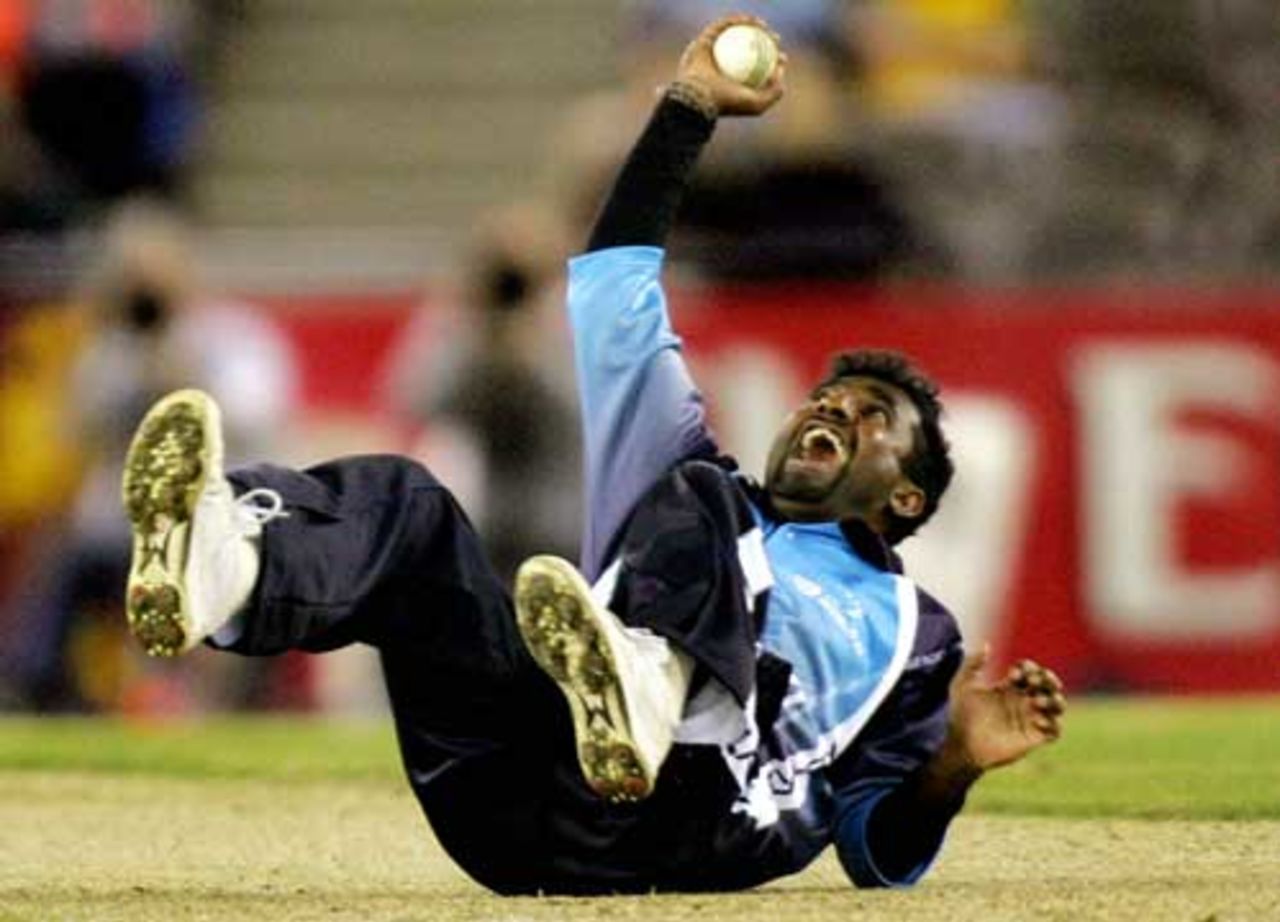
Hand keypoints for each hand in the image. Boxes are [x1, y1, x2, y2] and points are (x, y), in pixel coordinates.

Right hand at [675, 14, 787, 117]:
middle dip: (764, 41)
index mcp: (732, 82)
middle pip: (746, 49)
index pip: (755, 68)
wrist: (698, 96)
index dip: (771, 59)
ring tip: (764, 26)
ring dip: (750, 27)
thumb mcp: (757, 104)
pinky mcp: (702, 42)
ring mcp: (710, 54)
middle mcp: (721, 67)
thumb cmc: (728, 103)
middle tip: (775, 39)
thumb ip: (774, 93)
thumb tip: (780, 73)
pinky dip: (736, 21)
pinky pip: (721, 27)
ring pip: (734, 36)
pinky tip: (750, 21)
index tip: (782, 57)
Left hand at [946, 646, 1065, 772]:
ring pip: (1057, 705)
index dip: (1028, 668)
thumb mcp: (962, 686)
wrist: (961, 745)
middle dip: (1047, 679)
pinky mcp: (1033, 738)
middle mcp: (1023, 701)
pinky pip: (1055, 730)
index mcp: (1010, 687)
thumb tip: (987, 645)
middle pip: (1048, 685)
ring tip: (1040, 700)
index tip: (1014, 673)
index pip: (1029, 671)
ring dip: (1054, 699)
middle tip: (1035, 680)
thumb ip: (972, 664)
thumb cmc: (960, 715)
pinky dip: (1053, 723)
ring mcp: (1030, 719)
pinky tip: (1039, 719)